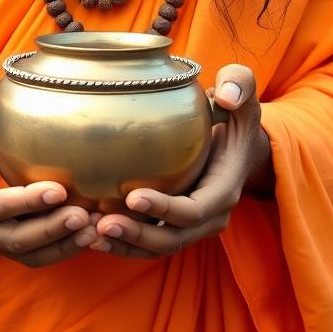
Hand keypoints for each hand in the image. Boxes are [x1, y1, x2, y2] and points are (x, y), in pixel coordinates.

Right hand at [0, 51, 98, 266]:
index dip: (24, 203)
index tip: (59, 189)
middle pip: (12, 238)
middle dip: (50, 230)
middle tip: (86, 214)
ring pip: (24, 253)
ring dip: (60, 245)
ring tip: (95, 228)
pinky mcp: (0, 242)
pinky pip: (31, 255)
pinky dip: (59, 250)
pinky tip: (88, 234)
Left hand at [91, 64, 267, 258]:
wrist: (237, 141)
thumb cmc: (234, 112)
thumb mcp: (242, 93)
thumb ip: (239, 85)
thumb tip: (225, 97)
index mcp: (224, 189)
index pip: (193, 210)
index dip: (164, 208)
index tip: (132, 196)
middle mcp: (211, 216)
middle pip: (172, 238)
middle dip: (138, 235)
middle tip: (102, 223)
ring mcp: (193, 225)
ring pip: (158, 246)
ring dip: (125, 245)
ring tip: (91, 235)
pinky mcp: (176, 224)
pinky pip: (150, 242)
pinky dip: (123, 243)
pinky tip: (92, 234)